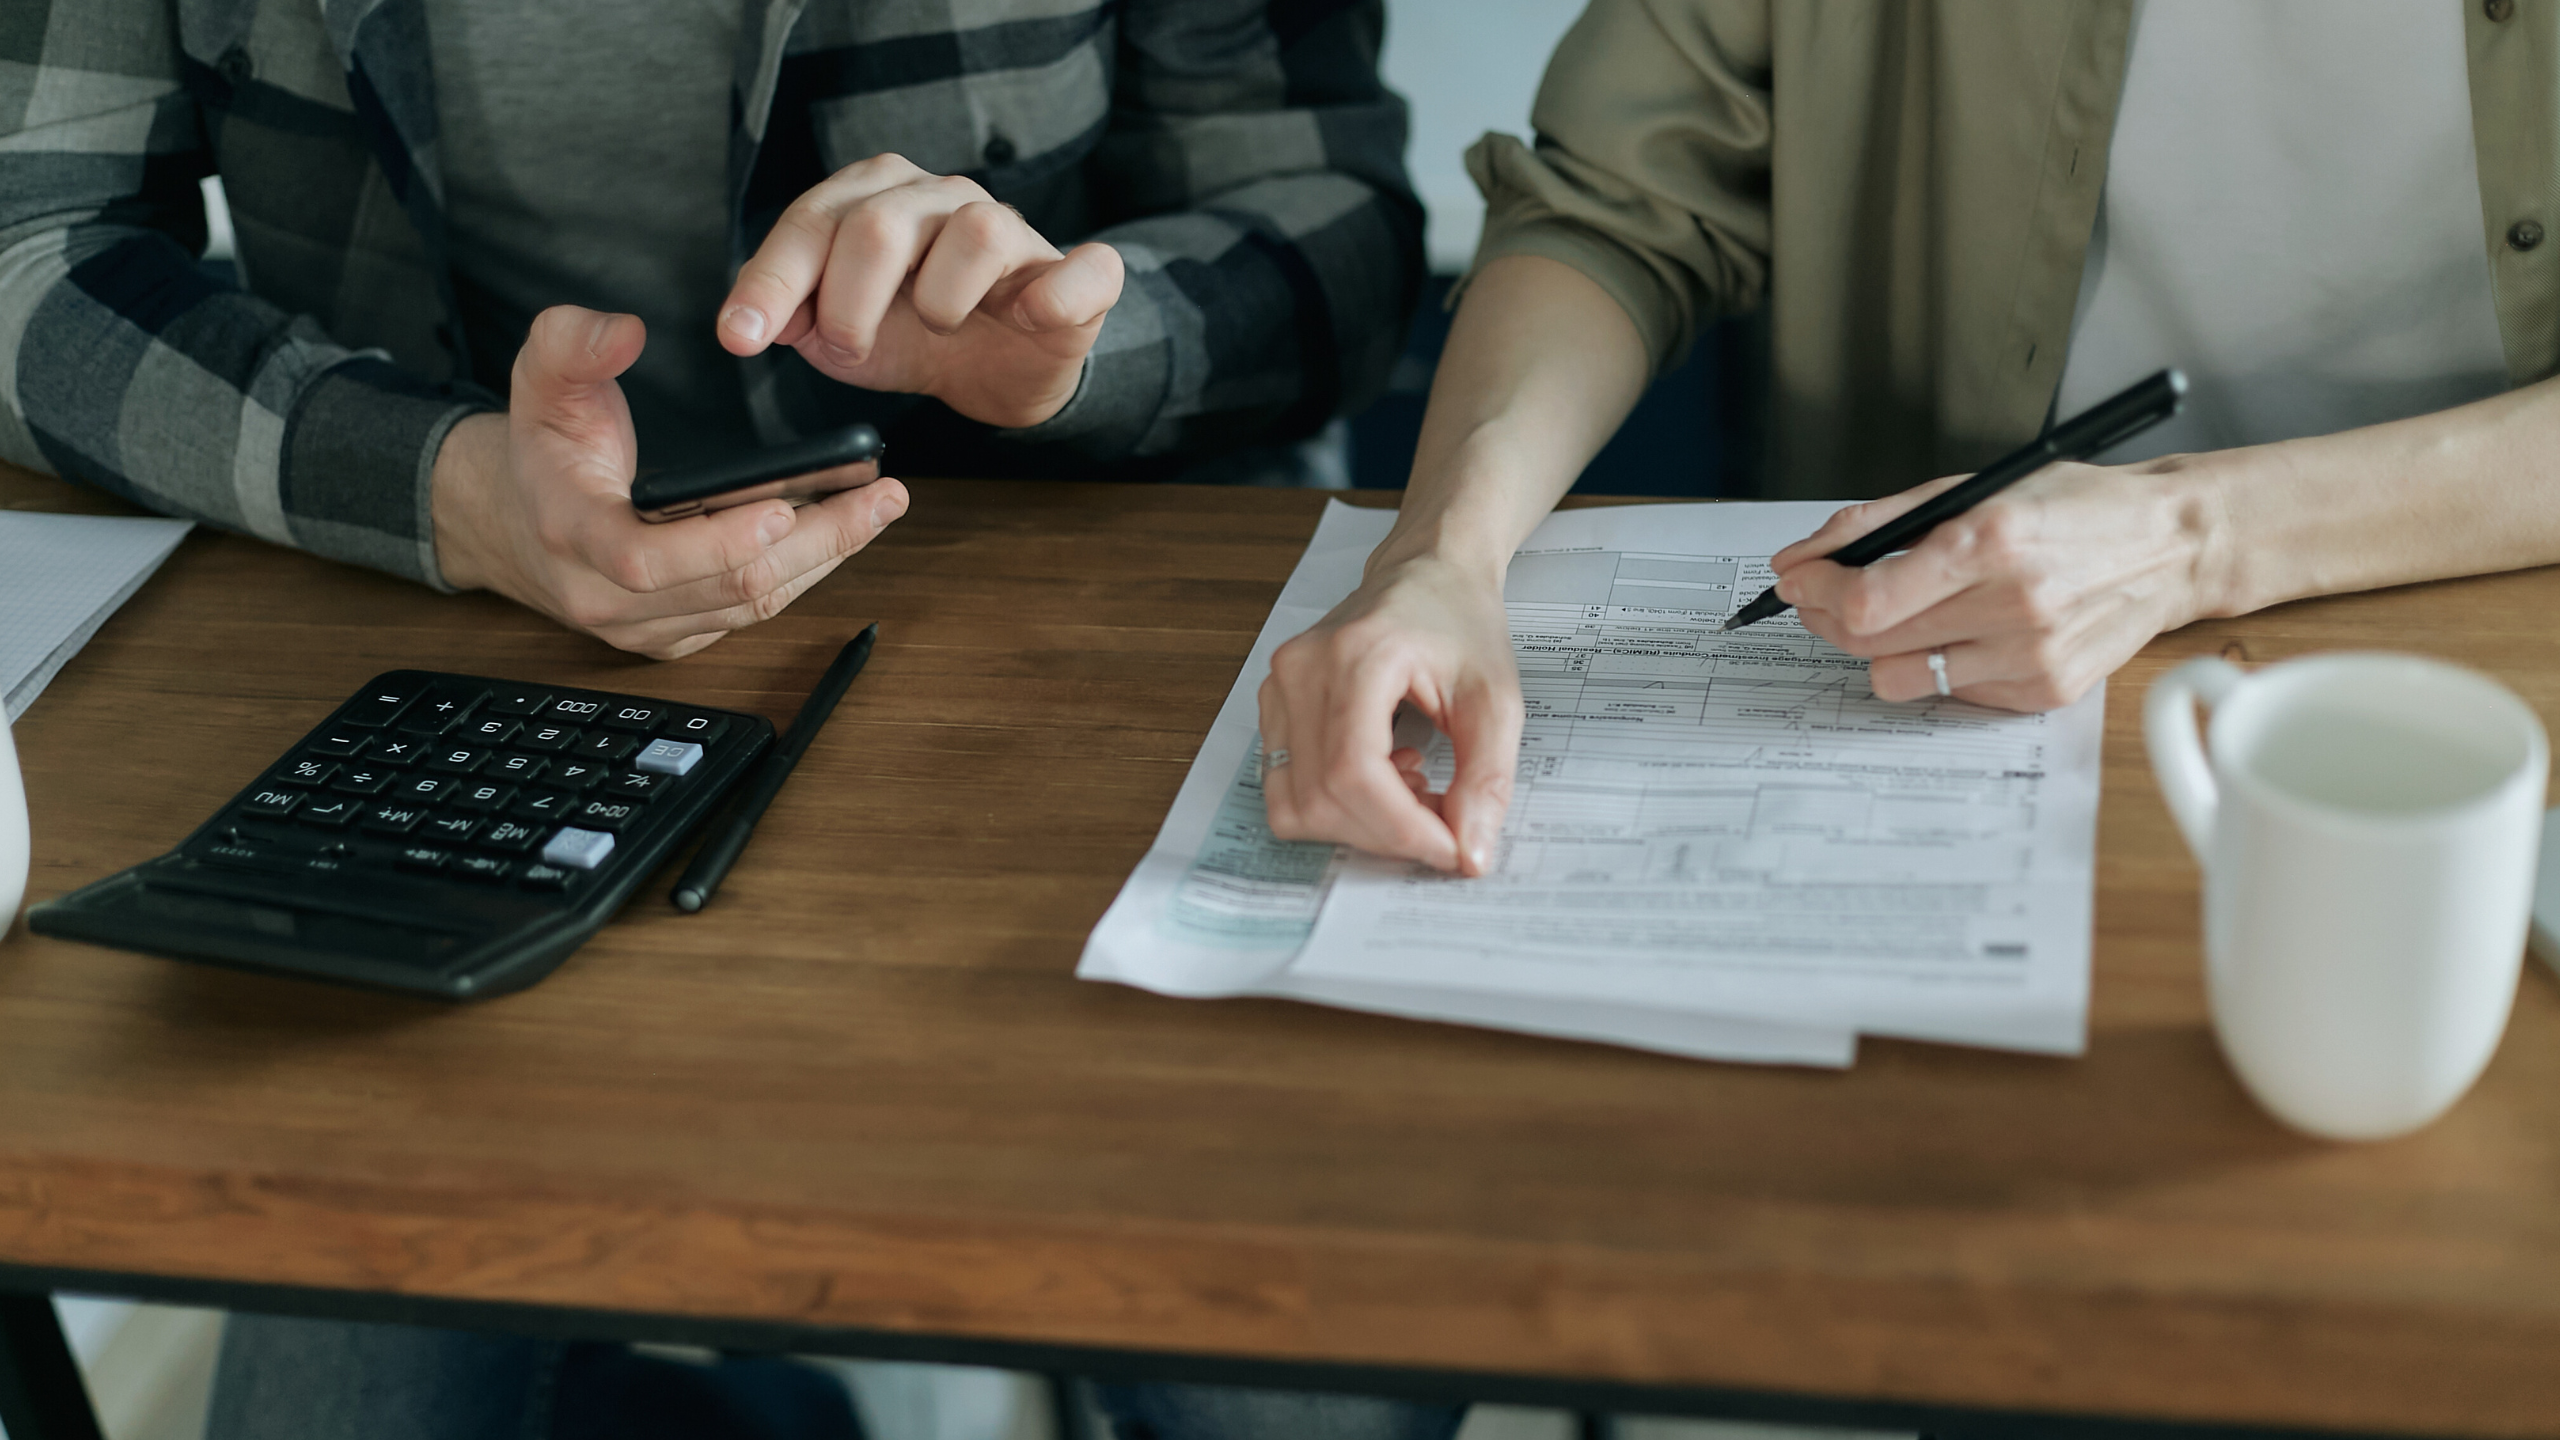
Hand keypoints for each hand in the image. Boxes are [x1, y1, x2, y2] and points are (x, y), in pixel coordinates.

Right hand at [431, 305, 908, 659]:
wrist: (517, 522)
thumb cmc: (543, 448)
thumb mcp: (539, 379)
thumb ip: (572, 343)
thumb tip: (624, 331)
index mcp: (572, 536)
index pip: (646, 561)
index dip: (718, 543)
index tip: (783, 509)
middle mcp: (608, 598)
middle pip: (728, 589)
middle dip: (815, 544)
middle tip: (879, 498)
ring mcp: (646, 627)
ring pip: (752, 607)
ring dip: (825, 559)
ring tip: (879, 507)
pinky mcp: (677, 636)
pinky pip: (752, 615)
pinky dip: (804, 573)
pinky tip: (843, 531)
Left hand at [716, 153, 1124, 428]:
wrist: (999, 370)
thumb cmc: (916, 336)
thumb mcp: (839, 333)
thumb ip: (794, 316)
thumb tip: (757, 320)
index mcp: (876, 197)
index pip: (813, 221)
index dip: (772, 281)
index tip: (741, 337)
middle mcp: (942, 197)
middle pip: (880, 226)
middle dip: (848, 304)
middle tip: (850, 347)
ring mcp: (1013, 230)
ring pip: (976, 233)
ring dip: (940, 301)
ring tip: (937, 326)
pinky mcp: (1077, 276)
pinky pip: (1081, 270)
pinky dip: (1053, 297)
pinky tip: (1025, 317)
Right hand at [1258, 555, 1524, 874]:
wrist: (1427, 573)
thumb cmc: (1459, 621)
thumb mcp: (1496, 698)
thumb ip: (1486, 779)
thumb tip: (1470, 854)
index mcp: (1357, 654)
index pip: (1355, 773)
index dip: (1402, 829)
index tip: (1451, 849)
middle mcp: (1302, 669)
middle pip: (1321, 798)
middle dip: (1387, 833)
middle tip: (1441, 822)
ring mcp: (1278, 687)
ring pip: (1295, 804)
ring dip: (1359, 824)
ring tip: (1411, 788)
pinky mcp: (1272, 706)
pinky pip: (1287, 788)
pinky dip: (1336, 806)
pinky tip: (1383, 774)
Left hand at [1770, 459, 2227, 709]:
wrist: (2169, 546)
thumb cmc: (2071, 508)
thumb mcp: (1973, 488)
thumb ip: (1878, 522)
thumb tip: (1802, 557)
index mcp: (1990, 541)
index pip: (1866, 599)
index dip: (1815, 593)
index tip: (1796, 580)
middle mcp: (2013, 604)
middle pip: (1871, 642)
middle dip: (1827, 618)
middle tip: (1823, 597)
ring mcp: (2031, 655)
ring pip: (1900, 678)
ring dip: (1878, 648)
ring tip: (1896, 615)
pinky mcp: (2045, 690)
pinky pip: (1952, 692)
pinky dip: (1938, 663)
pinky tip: (1962, 631)